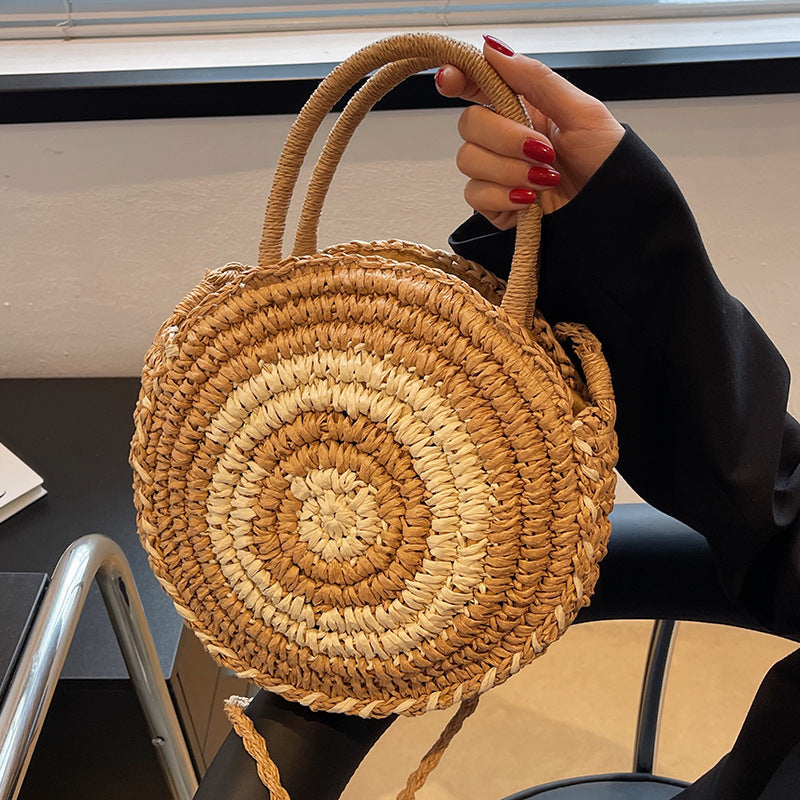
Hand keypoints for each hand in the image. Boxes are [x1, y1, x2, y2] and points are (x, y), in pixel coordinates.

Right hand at [436, 35, 624, 228]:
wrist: (613, 209)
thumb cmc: (606, 161)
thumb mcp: (582, 111)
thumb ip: (536, 79)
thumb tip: (494, 49)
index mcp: (523, 107)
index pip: (476, 86)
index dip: (457, 79)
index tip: (450, 80)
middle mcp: (504, 137)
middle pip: (468, 124)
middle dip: (505, 138)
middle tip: (542, 151)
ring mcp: (497, 172)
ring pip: (469, 161)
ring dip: (509, 170)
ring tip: (545, 180)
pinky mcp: (495, 205)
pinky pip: (475, 195)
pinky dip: (503, 196)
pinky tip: (531, 200)